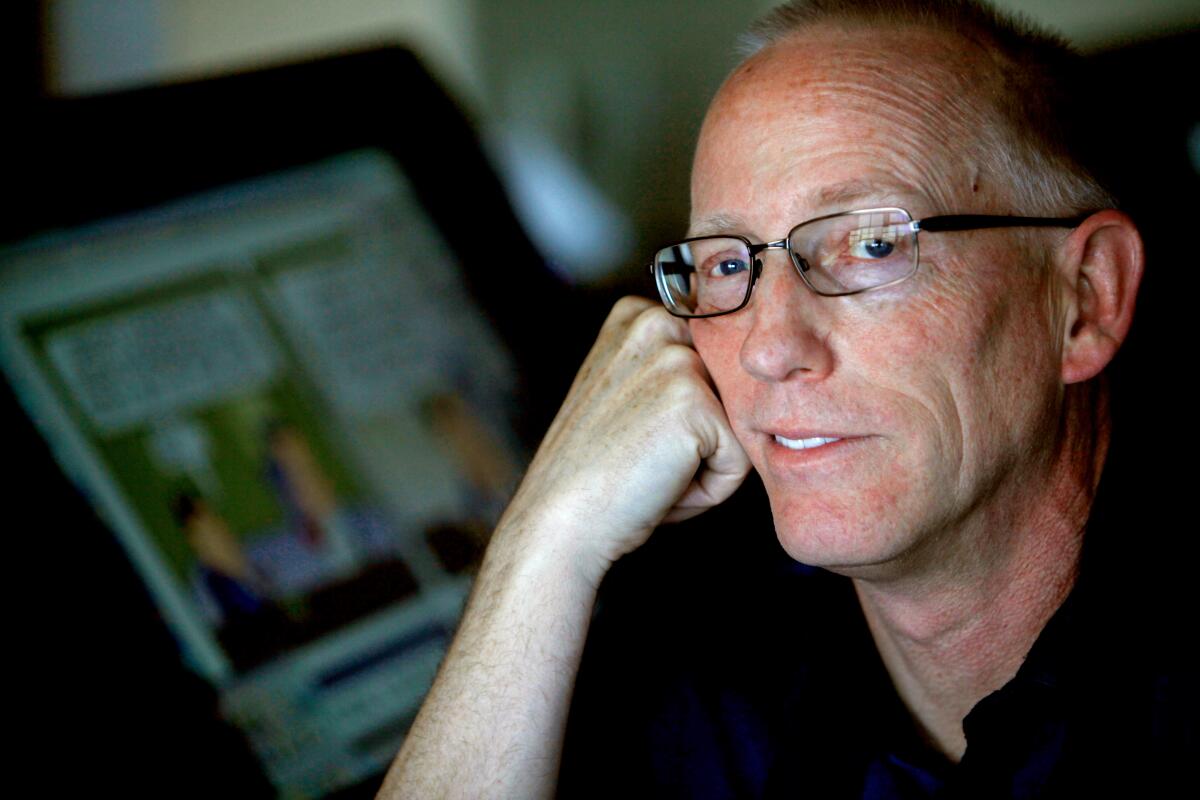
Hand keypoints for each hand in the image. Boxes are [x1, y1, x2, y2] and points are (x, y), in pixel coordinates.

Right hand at [503, 296, 751, 582]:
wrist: (560, 521)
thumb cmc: (596, 474)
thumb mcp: (628, 394)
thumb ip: (672, 370)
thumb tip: (752, 369)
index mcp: (637, 316)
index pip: (712, 365)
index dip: (684, 416)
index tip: (633, 434)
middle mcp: (656, 324)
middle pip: (729, 392)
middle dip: (701, 437)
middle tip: (642, 457)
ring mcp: (674, 359)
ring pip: (738, 425)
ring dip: (705, 464)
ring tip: (650, 471)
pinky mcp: (693, 402)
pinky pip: (740, 461)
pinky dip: (710, 489)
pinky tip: (660, 486)